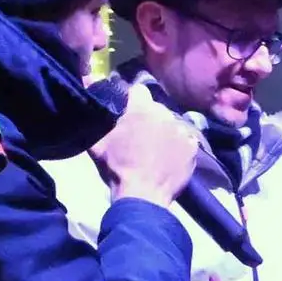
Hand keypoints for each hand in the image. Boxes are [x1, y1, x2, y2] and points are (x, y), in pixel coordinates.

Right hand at [96, 89, 199, 203]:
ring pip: (172, 123)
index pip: (139, 89)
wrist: (143, 195)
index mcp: (141, 109)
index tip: (129, 110)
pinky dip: (179, 145)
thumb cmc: (117, 167)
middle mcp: (165, 114)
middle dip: (149, 117)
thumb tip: (88, 86)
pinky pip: (186, 139)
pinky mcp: (193, 147)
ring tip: (157, 148)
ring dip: (165, 130)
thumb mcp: (98, 142)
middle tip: (141, 134)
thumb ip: (95, 115)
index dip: (133, 99)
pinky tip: (171, 156)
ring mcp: (182, 130)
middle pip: (157, 108)